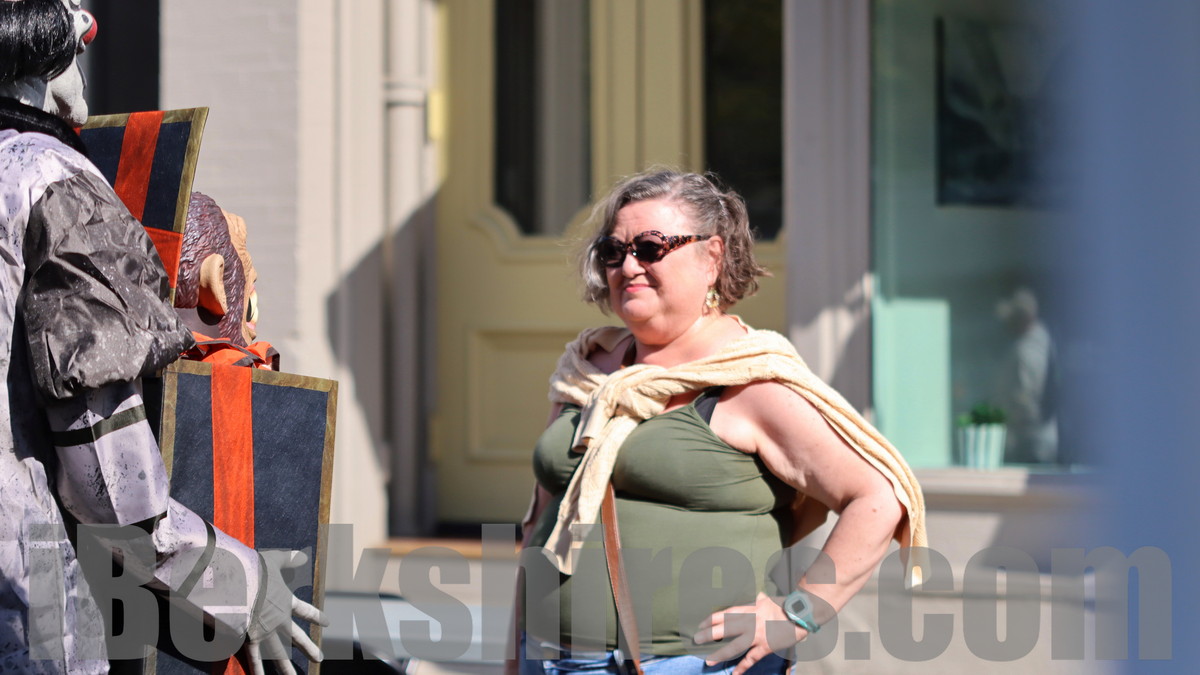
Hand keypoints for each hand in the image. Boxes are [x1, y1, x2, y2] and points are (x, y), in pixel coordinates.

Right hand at [245, 550, 329, 674]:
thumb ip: (288, 560)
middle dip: (308, 647)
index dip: (316, 616)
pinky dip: (258, 670)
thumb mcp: (274, 561)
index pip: (305, 610)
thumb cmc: (254, 570)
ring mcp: (265, 632)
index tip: (327, 624)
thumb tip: (303, 557)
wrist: (237, 585)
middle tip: (319, 658)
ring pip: (278, 653)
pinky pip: (255, 658)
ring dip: (286, 667)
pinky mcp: (249, 639)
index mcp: (285, 601)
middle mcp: (278, 620)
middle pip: (297, 637)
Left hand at [693, 593, 804, 674]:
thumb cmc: (786, 606)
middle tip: (696, 640)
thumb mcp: (769, 601)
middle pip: (725, 629)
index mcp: (750, 609)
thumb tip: (758, 596)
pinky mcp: (766, 646)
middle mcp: (750, 622)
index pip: (726, 614)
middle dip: (709, 635)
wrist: (801, 614)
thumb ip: (761, 601)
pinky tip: (734, 673)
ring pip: (735, 646)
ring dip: (720, 653)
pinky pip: (751, 658)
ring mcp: (758, 635)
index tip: (701, 624)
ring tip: (709, 660)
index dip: (712, 619)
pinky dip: (742, 667)